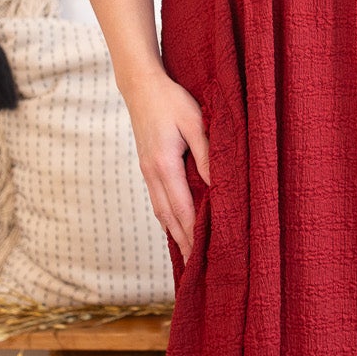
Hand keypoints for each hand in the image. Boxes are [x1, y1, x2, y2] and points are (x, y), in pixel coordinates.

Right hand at [123, 71, 209, 260]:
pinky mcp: (147, 167)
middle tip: (197, 268)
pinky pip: (158, 200)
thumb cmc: (170, 100)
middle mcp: (153, 174)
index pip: (183, 209)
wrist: (139, 86)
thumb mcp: (194, 122)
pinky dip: (168, 219)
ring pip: (161, 212)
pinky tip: (176, 227)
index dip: (194, 233)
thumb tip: (216, 184)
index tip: (205, 254)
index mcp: (164, 165)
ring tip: (187, 255)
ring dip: (175, 234)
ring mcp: (147, 172)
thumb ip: (206, 153)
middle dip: (184, 243)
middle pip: (170, 217)